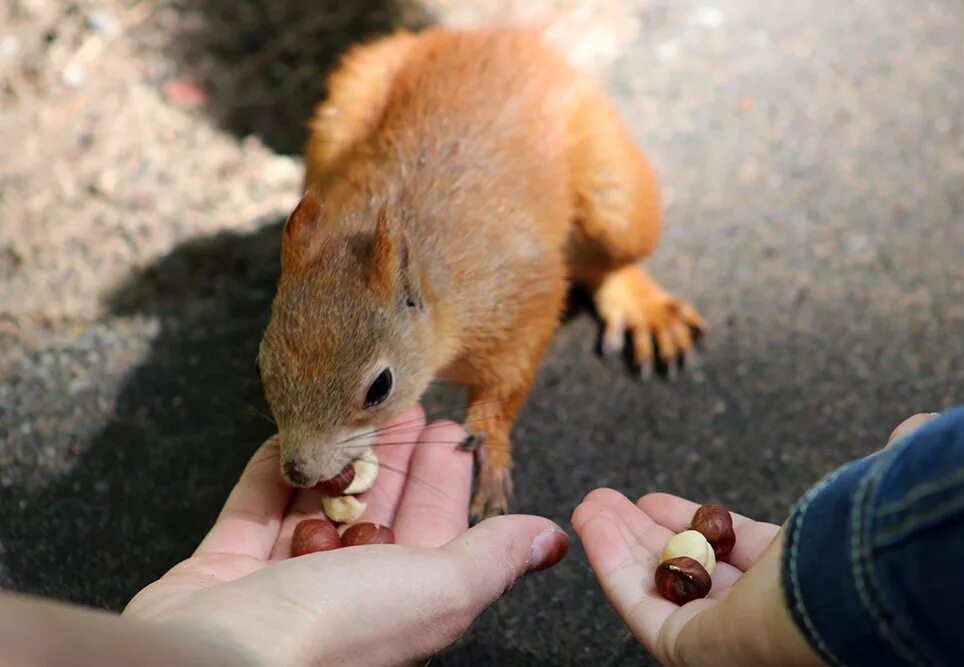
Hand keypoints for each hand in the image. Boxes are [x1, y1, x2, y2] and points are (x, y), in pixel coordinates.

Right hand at [124, 406, 567, 666]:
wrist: (212, 658)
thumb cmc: (333, 630)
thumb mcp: (437, 587)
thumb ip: (492, 558)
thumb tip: (550, 542)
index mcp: (403, 602)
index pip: (435, 529)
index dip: (446, 478)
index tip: (451, 430)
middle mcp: (345, 596)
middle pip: (377, 512)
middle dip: (394, 457)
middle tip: (404, 405)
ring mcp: (278, 583)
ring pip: (316, 506)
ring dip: (337, 457)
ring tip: (351, 408)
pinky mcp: (222, 569)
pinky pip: (252, 508)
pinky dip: (271, 472)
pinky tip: (287, 439)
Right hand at [573, 412, 938, 665]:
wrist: (854, 598)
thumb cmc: (864, 552)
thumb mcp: (868, 493)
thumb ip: (880, 467)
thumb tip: (915, 426)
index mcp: (802, 587)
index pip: (735, 555)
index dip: (695, 523)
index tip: (660, 500)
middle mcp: (761, 617)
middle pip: (687, 569)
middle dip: (646, 531)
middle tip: (615, 500)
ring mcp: (723, 638)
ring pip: (656, 584)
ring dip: (619, 542)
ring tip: (592, 505)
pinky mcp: (687, 652)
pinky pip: (637, 602)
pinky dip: (609, 561)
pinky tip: (592, 523)